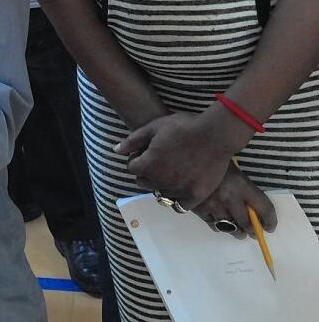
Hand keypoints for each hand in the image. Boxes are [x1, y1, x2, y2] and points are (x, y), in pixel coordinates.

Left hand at [116, 112, 231, 209]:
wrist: (215, 134)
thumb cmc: (183, 126)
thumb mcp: (153, 127)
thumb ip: (133, 141)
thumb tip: (116, 150)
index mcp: (148, 164)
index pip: (132, 168)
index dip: (137, 159)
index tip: (146, 153)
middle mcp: (161, 181)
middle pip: (144, 183)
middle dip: (147, 173)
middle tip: (160, 162)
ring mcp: (179, 190)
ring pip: (162, 194)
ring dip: (163, 185)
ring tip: (173, 172)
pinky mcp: (196, 196)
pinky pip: (181, 206)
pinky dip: (179, 199)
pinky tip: (183, 186)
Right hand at [192, 164, 277, 238]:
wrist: (191, 150)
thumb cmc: (215, 157)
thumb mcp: (234, 168)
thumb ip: (245, 188)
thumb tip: (253, 208)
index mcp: (242, 185)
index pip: (264, 208)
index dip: (270, 221)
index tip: (269, 227)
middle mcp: (230, 197)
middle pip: (247, 222)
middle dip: (252, 230)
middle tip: (253, 233)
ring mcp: (213, 204)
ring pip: (229, 227)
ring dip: (236, 232)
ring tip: (239, 233)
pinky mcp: (199, 208)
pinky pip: (213, 224)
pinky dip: (218, 226)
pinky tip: (220, 223)